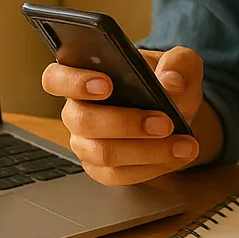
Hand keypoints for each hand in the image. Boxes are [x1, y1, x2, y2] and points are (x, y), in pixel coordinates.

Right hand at [41, 46, 204, 185]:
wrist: (175, 111)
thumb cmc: (165, 81)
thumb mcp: (179, 63)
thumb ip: (178, 63)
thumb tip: (171, 82)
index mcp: (83, 75)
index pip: (55, 78)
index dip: (74, 82)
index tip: (107, 85)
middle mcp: (77, 111)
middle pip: (82, 121)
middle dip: (126, 123)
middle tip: (164, 122)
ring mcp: (85, 143)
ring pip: (103, 153)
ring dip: (146, 150)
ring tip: (182, 143)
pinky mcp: (100, 169)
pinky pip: (119, 175)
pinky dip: (152, 166)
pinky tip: (176, 155)